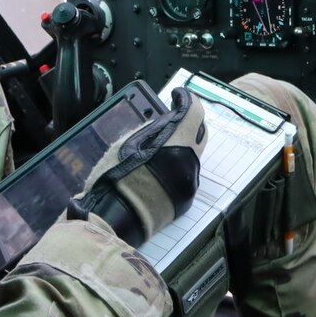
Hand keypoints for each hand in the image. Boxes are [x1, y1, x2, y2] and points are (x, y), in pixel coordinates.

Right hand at [75, 88, 207, 245]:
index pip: (194, 110)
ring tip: (161, 147)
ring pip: (194, 155)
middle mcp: (191, 161)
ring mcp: (191, 182)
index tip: (177, 97)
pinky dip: (178, 167)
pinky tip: (159, 171)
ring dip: (183, 146)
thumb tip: (164, 123)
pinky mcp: (187, 200)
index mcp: (177, 142)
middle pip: (200, 132)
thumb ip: (150, 130)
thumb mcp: (127, 142)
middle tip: (172, 120)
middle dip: (189, 122)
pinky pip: (188, 175)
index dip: (186, 99)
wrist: (115, 218)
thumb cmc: (116, 177)